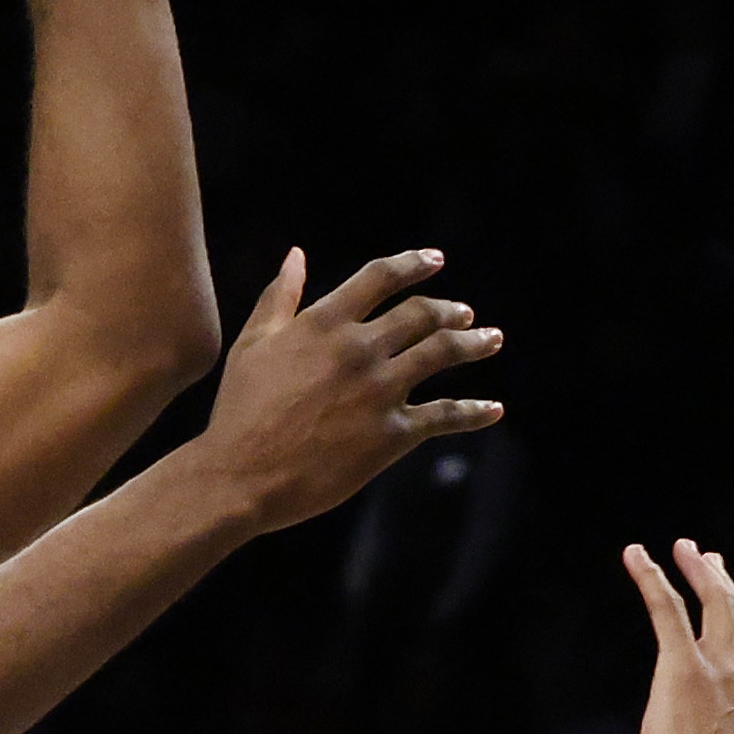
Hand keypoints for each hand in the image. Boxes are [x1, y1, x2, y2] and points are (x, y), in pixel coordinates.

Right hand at [192, 246, 501, 529]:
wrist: (240, 478)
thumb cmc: (239, 412)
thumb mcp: (252, 345)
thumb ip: (280, 297)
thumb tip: (296, 255)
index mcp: (324, 322)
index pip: (381, 276)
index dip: (413, 264)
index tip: (435, 260)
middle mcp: (359, 349)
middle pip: (422, 314)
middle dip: (450, 311)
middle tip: (465, 314)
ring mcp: (380, 391)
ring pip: (443, 354)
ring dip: (474, 344)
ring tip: (491, 340)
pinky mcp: (392, 435)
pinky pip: (446, 416)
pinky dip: (475, 412)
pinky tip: (494, 410)